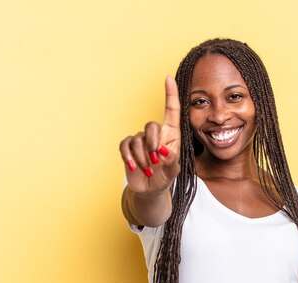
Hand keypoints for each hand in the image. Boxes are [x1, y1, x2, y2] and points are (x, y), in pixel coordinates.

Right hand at [119, 76, 180, 194]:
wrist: (150, 189)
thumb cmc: (164, 177)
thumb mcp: (172, 172)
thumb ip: (171, 162)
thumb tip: (164, 151)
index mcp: (171, 134)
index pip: (171, 111)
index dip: (170, 94)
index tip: (168, 78)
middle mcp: (156, 134)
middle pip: (151, 125)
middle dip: (152, 143)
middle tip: (156, 159)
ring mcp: (141, 140)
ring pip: (137, 139)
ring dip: (143, 158)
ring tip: (149, 170)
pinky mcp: (128, 148)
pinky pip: (125, 145)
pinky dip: (129, 157)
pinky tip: (134, 167)